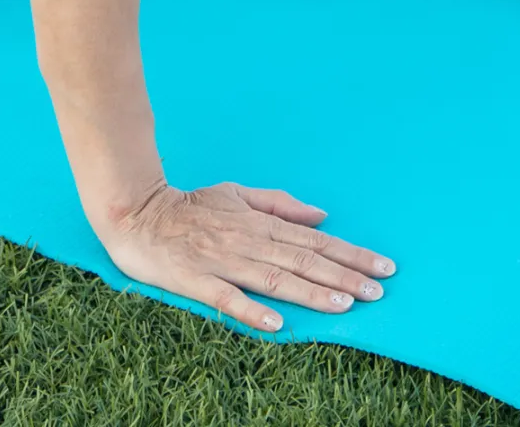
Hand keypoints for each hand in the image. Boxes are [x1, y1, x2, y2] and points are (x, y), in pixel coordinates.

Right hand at [98, 179, 394, 332]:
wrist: (136, 212)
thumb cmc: (190, 206)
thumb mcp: (235, 194)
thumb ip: (278, 204)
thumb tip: (322, 216)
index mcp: (257, 222)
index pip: (313, 241)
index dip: (349, 255)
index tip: (383, 268)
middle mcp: (246, 240)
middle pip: (301, 260)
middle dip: (342, 275)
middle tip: (378, 291)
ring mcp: (221, 261)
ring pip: (272, 278)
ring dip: (309, 292)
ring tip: (343, 305)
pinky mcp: (195, 279)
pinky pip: (226, 298)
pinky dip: (251, 310)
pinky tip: (275, 324)